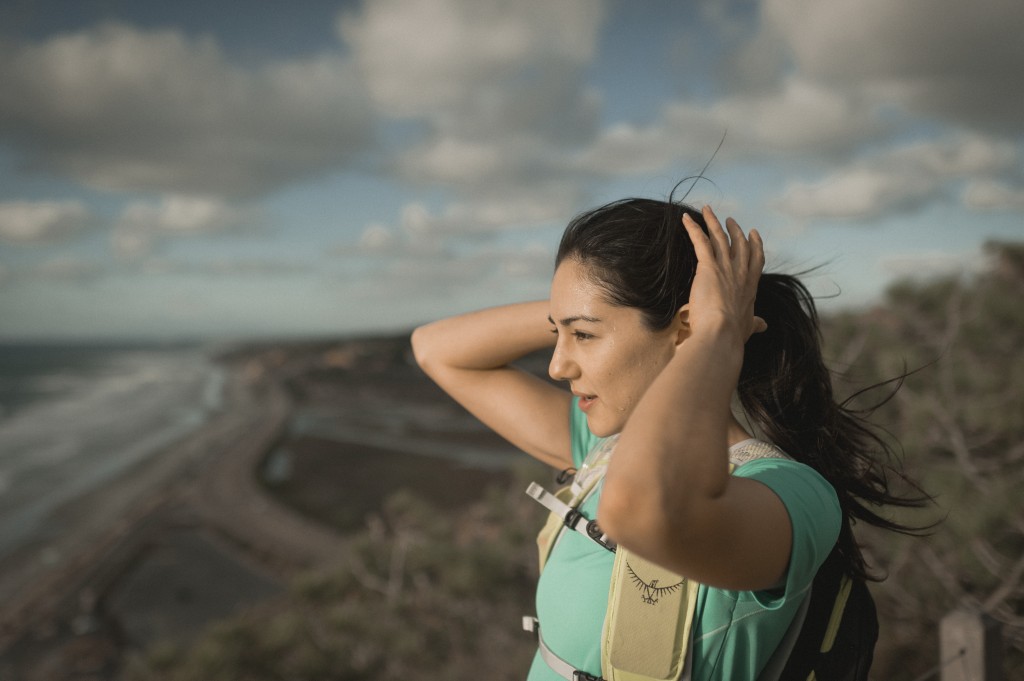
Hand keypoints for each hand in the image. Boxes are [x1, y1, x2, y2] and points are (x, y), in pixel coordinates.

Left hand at [681, 205, 766, 340]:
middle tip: (730, 220)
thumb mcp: (747, 327)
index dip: (754, 245)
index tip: (753, 233)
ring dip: (713, 222)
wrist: (721, 333)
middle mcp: (740, 273)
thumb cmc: (732, 335)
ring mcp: (725, 268)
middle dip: (734, 230)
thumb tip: (763, 325)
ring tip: (708, 210)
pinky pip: (701, 241)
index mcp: (750, 287)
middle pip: (739, 244)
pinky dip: (693, 228)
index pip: (755, 260)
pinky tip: (686, 218)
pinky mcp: (708, 267)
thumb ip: (754, 323)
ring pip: (720, 238)